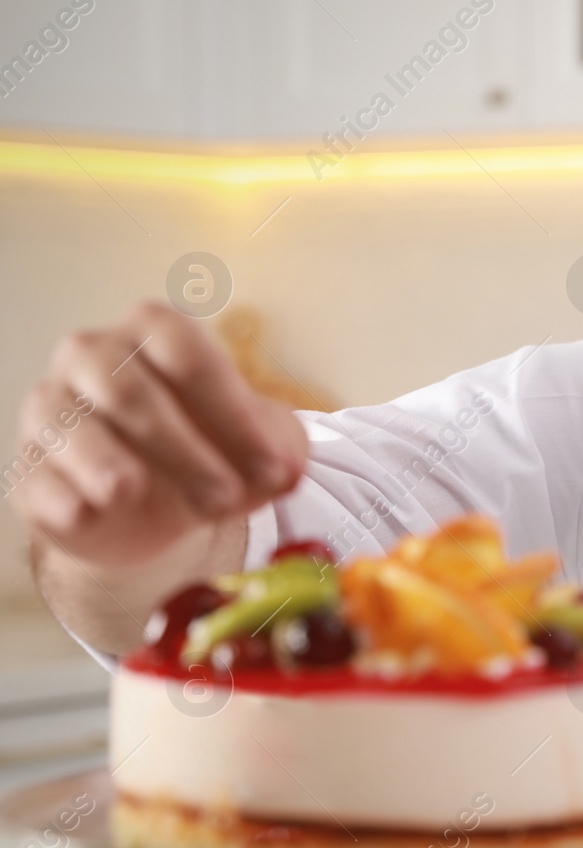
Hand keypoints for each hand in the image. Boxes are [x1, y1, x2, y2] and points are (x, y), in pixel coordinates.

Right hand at [8, 301, 306, 570]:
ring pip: (71, 427)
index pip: (187, 355)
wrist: (157, 510)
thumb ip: (278, 453)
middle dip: (186, 449)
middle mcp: (93, 358)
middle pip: (132, 391)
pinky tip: (83, 514)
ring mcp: (53, 410)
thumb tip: (286, 473)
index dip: (233, 411)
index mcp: (154, 333)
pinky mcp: (31, 469)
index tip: (273, 466)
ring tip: (132, 491)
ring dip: (109, 464)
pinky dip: (59, 496)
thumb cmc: (212, 453)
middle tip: (227, 498)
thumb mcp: (258, 449)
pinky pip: (36, 477)